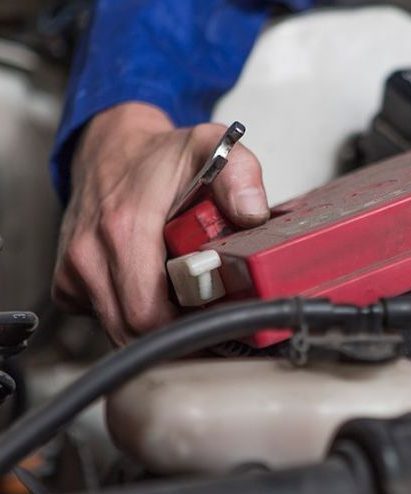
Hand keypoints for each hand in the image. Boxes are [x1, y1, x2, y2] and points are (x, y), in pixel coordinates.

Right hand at [52, 103, 268, 344]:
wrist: (112, 148)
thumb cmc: (161, 157)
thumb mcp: (212, 149)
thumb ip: (240, 175)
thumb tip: (252, 213)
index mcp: (124, 227)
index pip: (150, 315)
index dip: (190, 332)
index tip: (222, 329)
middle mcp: (91, 254)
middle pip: (135, 333)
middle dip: (180, 338)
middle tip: (217, 327)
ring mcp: (75, 271)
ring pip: (120, 332)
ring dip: (160, 330)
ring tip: (194, 308)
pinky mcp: (69, 284)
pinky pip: (106, 320)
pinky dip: (137, 318)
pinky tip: (163, 295)